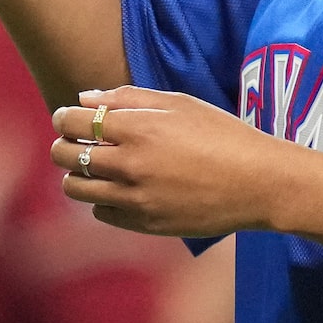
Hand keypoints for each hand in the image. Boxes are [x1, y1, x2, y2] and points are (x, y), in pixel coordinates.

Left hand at [49, 87, 304, 239]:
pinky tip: (121, 188)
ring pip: (76, 189)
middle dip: (63, 146)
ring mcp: (135, 199)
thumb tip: (85, 98)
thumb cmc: (223, 134)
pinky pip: (102, 212)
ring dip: (77, 175)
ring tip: (95, 167)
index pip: (73, 122)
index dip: (64, 118)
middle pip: (64, 157)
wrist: (258, 183)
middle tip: (75, 142)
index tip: (67, 117)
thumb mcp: (181, 103)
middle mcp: (129, 165)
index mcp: (138, 129)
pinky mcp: (144, 224)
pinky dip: (102, 199)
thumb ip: (129, 98)